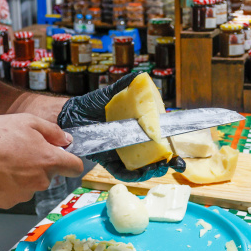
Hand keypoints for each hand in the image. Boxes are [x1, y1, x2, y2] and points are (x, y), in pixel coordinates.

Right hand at [0, 113, 83, 207]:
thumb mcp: (25, 121)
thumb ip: (52, 131)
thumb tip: (66, 140)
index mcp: (48, 160)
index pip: (75, 167)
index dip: (70, 160)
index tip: (62, 155)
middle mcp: (39, 181)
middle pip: (49, 175)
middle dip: (40, 164)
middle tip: (19, 150)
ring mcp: (23, 195)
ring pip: (30, 184)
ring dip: (22, 175)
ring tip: (2, 161)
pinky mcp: (7, 203)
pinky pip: (14, 193)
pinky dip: (7, 185)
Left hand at [57, 73, 184, 181]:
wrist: (70, 115)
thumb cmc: (90, 105)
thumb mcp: (108, 95)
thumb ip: (123, 86)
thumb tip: (139, 75)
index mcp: (134, 128)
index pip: (156, 138)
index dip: (169, 146)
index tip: (179, 152)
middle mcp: (129, 142)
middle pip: (152, 156)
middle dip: (165, 161)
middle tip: (173, 162)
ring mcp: (119, 153)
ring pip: (139, 166)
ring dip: (152, 169)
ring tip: (159, 167)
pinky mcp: (107, 160)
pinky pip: (120, 171)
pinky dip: (132, 174)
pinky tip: (142, 173)